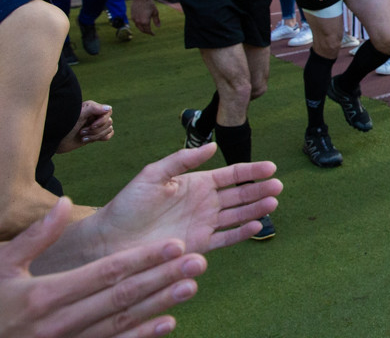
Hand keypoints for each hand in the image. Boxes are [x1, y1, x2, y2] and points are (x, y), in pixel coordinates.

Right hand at [0, 198, 205, 337]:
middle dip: (162, 277)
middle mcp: (61, 322)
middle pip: (122, 296)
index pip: (106, 272)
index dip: (143, 258)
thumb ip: (36, 237)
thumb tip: (66, 204)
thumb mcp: (2, 265)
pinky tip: (168, 323)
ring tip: (190, 286)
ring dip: (159, 304)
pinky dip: (141, 336)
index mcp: (46, 294)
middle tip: (197, 261)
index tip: (174, 244)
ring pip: (122, 321)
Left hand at [56, 101, 114, 153]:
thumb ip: (93, 108)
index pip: (108, 112)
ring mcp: (96, 125)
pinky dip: (100, 138)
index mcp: (91, 108)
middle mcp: (95, 115)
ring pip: (108, 129)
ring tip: (82, 137)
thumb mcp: (78, 116)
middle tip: (81, 132)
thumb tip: (109, 108)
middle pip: (109, 122)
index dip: (102, 120)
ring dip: (95, 136)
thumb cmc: (64, 126)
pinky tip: (88, 140)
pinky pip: (108, 135)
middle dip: (96, 130)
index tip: (91, 126)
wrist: (55, 141)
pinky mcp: (95, 134)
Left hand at [87, 144, 281, 259]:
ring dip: (256, 209)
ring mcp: (204, 224)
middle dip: (260, 189)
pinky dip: (242, 232)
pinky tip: (256, 225)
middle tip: (278, 186)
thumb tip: (213, 146)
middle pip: (240, 195)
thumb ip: (183, 160)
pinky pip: (226, 238)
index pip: (231, 175)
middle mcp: (205, 203)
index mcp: (197, 183)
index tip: (271, 168)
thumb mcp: (153, 174)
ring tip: (272, 203)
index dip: (251, 171)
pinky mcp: (199, 245)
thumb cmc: (128, 205)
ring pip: (238, 215)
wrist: (110, 240)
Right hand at [131, 0, 159, 35]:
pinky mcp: (132, 16)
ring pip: (138, 27)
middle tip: (150, 32)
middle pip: (142, 30)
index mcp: (145, 22)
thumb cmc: (149, 4)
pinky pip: (135, 23)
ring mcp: (134, 19)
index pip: (148, 30)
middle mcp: (138, 22)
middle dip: (146, 32)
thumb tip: (158, 27)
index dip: (151, 33)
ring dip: (142, 29)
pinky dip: (139, 25)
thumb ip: (156, 20)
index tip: (153, 34)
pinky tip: (142, 23)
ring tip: (146, 29)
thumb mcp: (155, 12)